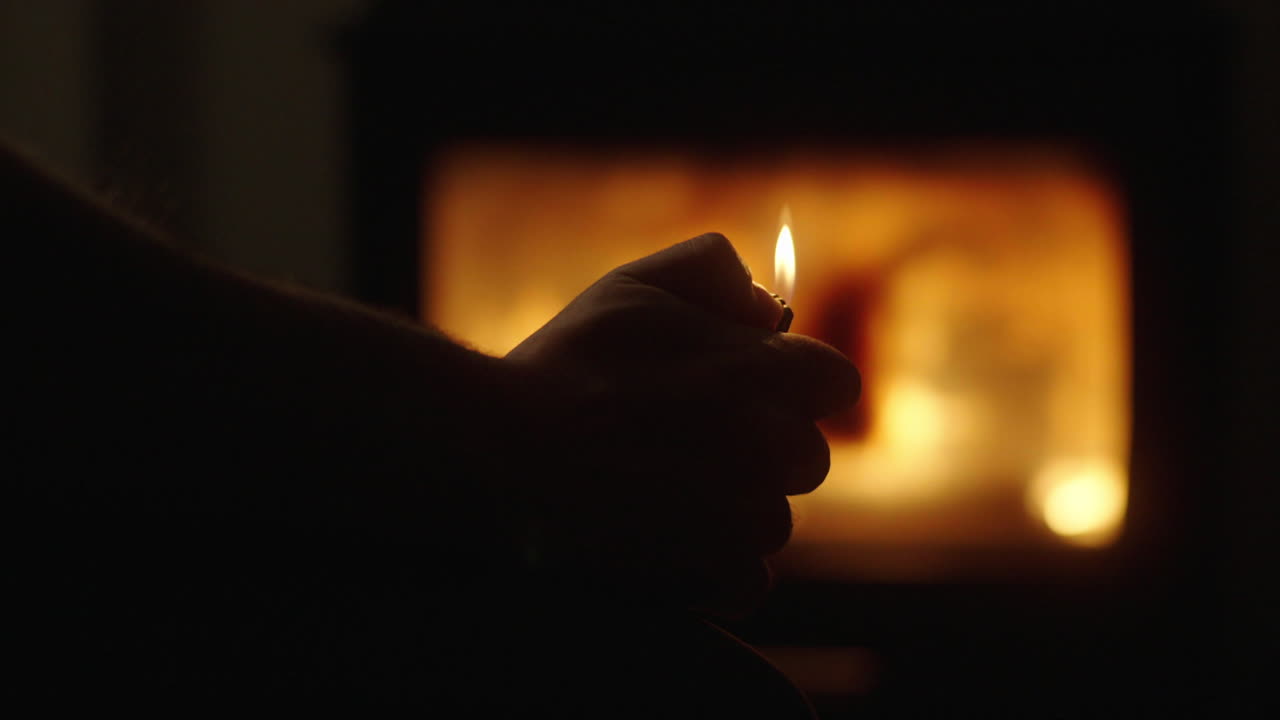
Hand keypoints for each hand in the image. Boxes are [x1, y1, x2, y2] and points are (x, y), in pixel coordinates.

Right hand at [506, 233, 859, 617]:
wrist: (498, 446)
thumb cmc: (569, 362)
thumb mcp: (637, 284)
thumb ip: (716, 272)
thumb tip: (767, 309)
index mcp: (763, 369)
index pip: (835, 382)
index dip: (791, 385)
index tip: (747, 391)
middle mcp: (768, 441)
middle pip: (808, 456)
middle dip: (762, 450)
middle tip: (690, 442)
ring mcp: (744, 513)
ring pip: (775, 520)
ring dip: (733, 511)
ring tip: (661, 491)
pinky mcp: (715, 572)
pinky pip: (749, 579)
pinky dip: (714, 571)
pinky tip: (665, 541)